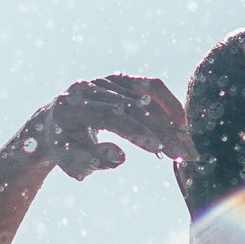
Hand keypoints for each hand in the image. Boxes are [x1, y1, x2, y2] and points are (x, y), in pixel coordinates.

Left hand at [18, 75, 197, 180]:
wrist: (56, 126)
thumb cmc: (65, 149)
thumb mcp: (73, 163)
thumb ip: (94, 161)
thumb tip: (120, 157)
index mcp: (71, 106)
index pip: (110, 115)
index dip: (136, 131)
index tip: (160, 149)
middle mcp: (89, 88)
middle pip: (133, 107)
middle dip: (162, 132)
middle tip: (186, 155)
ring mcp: (106, 81)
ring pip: (146, 99)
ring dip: (171, 124)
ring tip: (188, 148)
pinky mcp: (121, 79)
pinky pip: (151, 87)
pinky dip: (168, 104)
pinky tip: (182, 125)